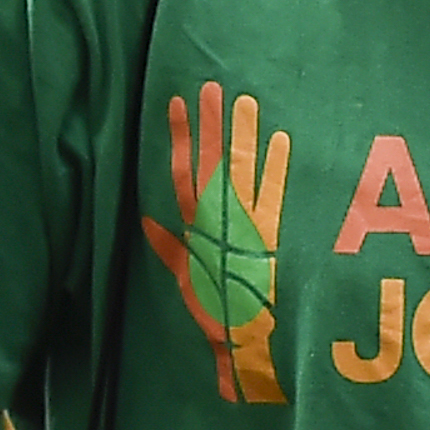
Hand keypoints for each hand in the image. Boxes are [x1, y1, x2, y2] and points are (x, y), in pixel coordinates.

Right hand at [139, 82, 291, 403]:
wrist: (248, 342)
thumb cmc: (218, 313)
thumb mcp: (188, 279)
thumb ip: (169, 247)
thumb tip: (148, 222)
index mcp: (193, 227)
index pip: (181, 172)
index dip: (179, 137)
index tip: (179, 103)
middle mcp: (216, 220)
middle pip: (210, 162)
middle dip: (210, 124)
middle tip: (213, 87)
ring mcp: (244, 224)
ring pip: (240, 170)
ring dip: (242, 135)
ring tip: (244, 101)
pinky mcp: (270, 233)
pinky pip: (273, 192)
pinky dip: (276, 166)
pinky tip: (281, 139)